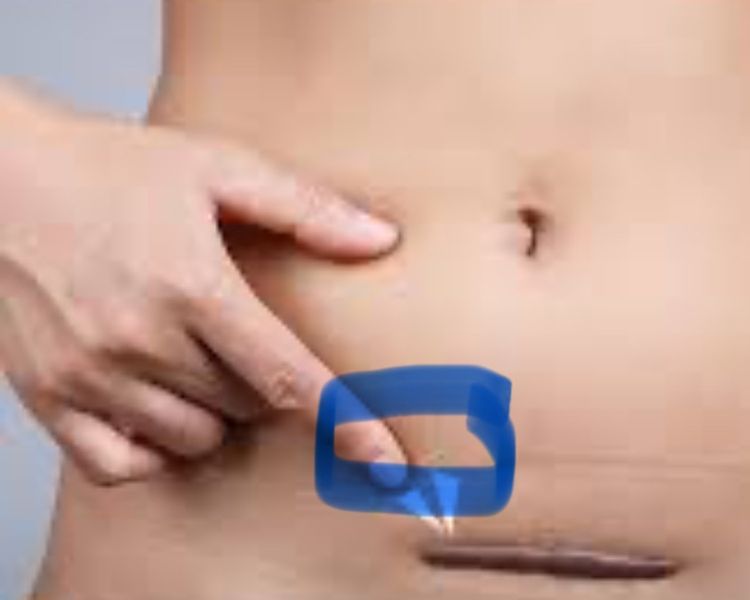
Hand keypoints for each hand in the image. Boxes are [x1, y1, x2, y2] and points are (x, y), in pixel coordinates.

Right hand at [0, 83, 406, 483]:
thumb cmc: (109, 166)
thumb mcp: (216, 166)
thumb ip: (304, 208)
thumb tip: (381, 240)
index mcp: (191, 285)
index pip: (287, 377)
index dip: (346, 423)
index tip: (388, 462)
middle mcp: (138, 340)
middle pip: (248, 407)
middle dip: (268, 384)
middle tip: (246, 338)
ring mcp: (88, 375)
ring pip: (194, 439)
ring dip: (218, 414)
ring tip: (200, 360)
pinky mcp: (47, 396)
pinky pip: (119, 465)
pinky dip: (152, 449)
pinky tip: (158, 404)